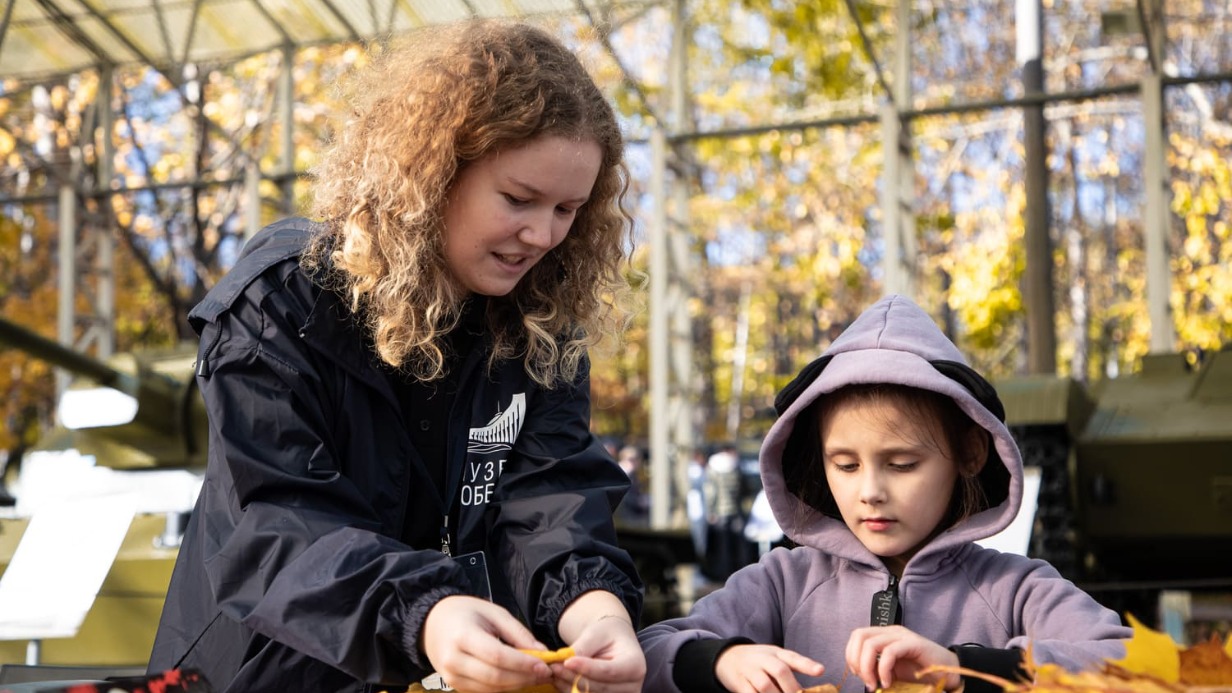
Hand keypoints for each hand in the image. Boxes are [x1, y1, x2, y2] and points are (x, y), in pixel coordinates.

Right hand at [422, 595, 551, 692]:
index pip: (497, 656)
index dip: (523, 664)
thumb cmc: (465, 613)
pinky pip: (484, 692)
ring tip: (536, 676)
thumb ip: (517, 632)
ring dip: (517, 685)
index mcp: (463, 636)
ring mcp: (451, 676)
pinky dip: (504, 688)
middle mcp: (453, 660)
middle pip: (495, 677)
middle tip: (545, 673)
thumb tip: (543, 651)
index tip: (544, 665)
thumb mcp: (493, 612)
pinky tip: (518, 679)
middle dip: (524, 678)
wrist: (432, 623)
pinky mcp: (453, 685)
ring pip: (491, 689)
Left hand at [554, 591, 645, 691]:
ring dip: (569, 686)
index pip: (609, 671)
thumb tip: (566, 661)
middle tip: (554, 666)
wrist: (613, 642)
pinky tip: (560, 679)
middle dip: (573, 677)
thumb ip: (583, 648)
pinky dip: (571, 690)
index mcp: (636, 665)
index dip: (587, 668)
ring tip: (555, 670)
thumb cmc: (606, 634)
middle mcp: (633, 686)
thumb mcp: (596, 634)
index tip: (567, 661)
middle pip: (599, 687)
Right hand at [715, 643, 824, 692]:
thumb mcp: (775, 660)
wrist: (727, 657)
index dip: (807, 665)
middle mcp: (763, 659)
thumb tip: (807, 692)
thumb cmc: (760, 663)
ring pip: (764, 685)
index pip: (793, 657)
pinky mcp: (739, 684)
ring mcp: (750, 671)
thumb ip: (791, 675)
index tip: (821, 671)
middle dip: (791, 687)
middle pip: (780, 670)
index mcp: (776, 653)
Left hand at [844, 625, 960, 691]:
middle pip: (859, 636)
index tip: (858, 675)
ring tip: (875, 684)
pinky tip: (888, 682)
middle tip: (866, 681)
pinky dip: (883, 669)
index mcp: (884, 635)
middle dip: (856, 660)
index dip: (851, 655)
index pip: (857, 636)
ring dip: (867, 667)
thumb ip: (876, 669)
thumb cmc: (920, 673)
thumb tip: (862, 677)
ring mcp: (902, 636)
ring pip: (870, 643)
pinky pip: (889, 652)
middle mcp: (891, 632)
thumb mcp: (892, 671)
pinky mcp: (913, 643)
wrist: (947, 673)